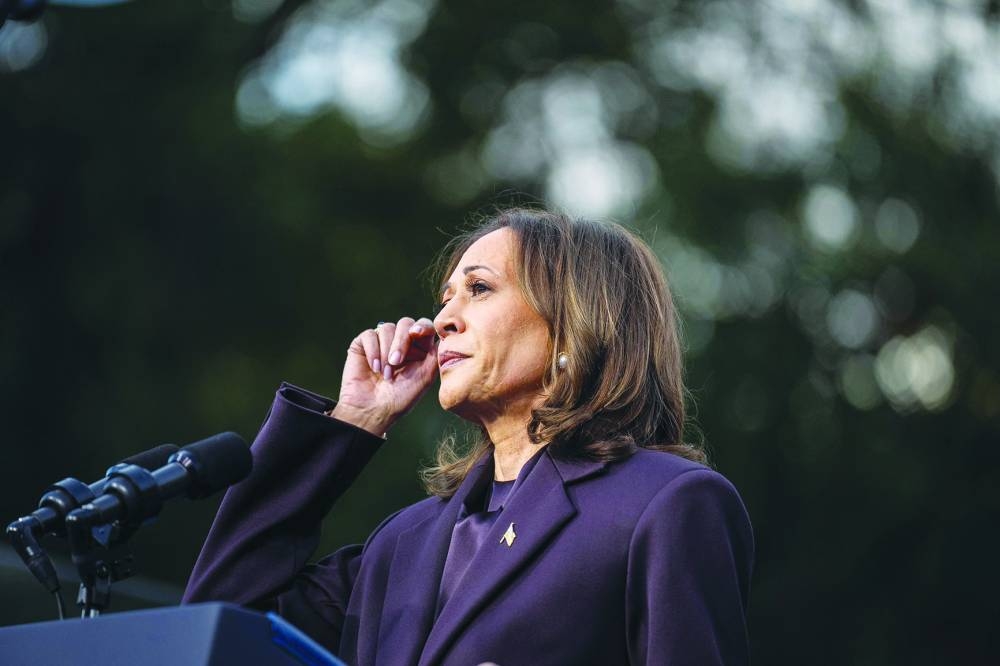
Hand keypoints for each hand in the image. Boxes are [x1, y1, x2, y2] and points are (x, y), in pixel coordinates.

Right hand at [330, 317, 437, 435]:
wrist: (372, 410)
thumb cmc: (400, 398)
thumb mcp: (425, 377)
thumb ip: (435, 354)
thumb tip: (443, 335)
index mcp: (419, 349)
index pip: (424, 327)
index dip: (422, 326)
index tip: (417, 333)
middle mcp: (401, 343)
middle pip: (405, 324)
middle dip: (401, 341)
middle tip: (396, 362)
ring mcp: (382, 342)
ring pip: (387, 328)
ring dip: (386, 352)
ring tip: (385, 374)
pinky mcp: (363, 344)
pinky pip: (370, 335)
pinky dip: (373, 351)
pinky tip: (374, 368)